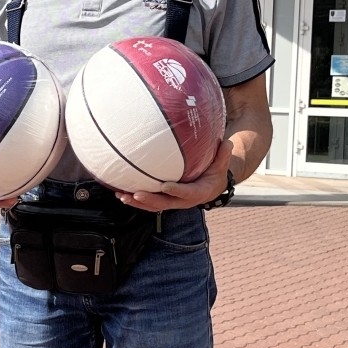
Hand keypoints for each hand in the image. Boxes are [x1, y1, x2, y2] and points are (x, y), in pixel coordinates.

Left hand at [114, 142, 233, 212]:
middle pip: (165, 203)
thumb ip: (223, 155)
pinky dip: (135, 198)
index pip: (187, 193)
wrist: (212, 187)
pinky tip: (120, 192)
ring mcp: (172, 202)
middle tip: (136, 194)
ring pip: (153, 205)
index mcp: (199, 193)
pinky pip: (149, 202)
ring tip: (122, 195)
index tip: (165, 186)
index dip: (176, 191)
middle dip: (150, 200)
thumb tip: (227, 142)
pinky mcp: (164, 200)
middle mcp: (184, 201)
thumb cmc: (216, 172)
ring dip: (137, 202)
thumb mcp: (222, 164)